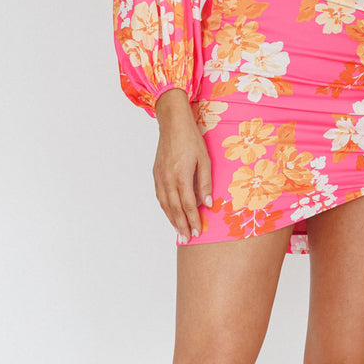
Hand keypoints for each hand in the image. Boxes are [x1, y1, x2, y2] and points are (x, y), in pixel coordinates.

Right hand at [153, 88, 212, 241]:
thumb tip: (207, 203)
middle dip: (182, 225)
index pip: (188, 205)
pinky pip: (160, 196)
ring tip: (179, 232)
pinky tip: (170, 213)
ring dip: (172, 220)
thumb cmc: (191, 139)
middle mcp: (168, 179)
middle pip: (175, 209)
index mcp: (182, 176)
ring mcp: (160, 177)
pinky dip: (165, 208)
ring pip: (165, 204)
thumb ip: (205, 182)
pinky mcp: (156, 174)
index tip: (198, 232)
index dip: (193, 220)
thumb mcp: (204, 159)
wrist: (172, 123)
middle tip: (188, 239)